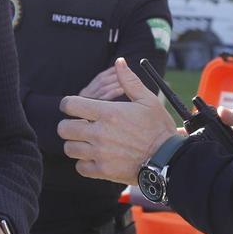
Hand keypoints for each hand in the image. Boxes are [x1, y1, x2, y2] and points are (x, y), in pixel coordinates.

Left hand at [58, 58, 175, 184]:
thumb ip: (129, 81)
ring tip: (85, 142)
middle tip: (78, 126)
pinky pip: (80, 167)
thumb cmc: (158, 128)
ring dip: (75, 144)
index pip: (71, 105)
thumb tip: (119, 62)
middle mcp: (99, 133)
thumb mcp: (147, 100)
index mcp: (108, 113)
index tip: (73, 107)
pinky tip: (93, 158)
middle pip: (64, 128)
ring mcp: (100, 153)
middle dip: (68, 125)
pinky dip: (83, 163)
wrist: (168, 159)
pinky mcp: (103, 171)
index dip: (68, 104)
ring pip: (69, 148)